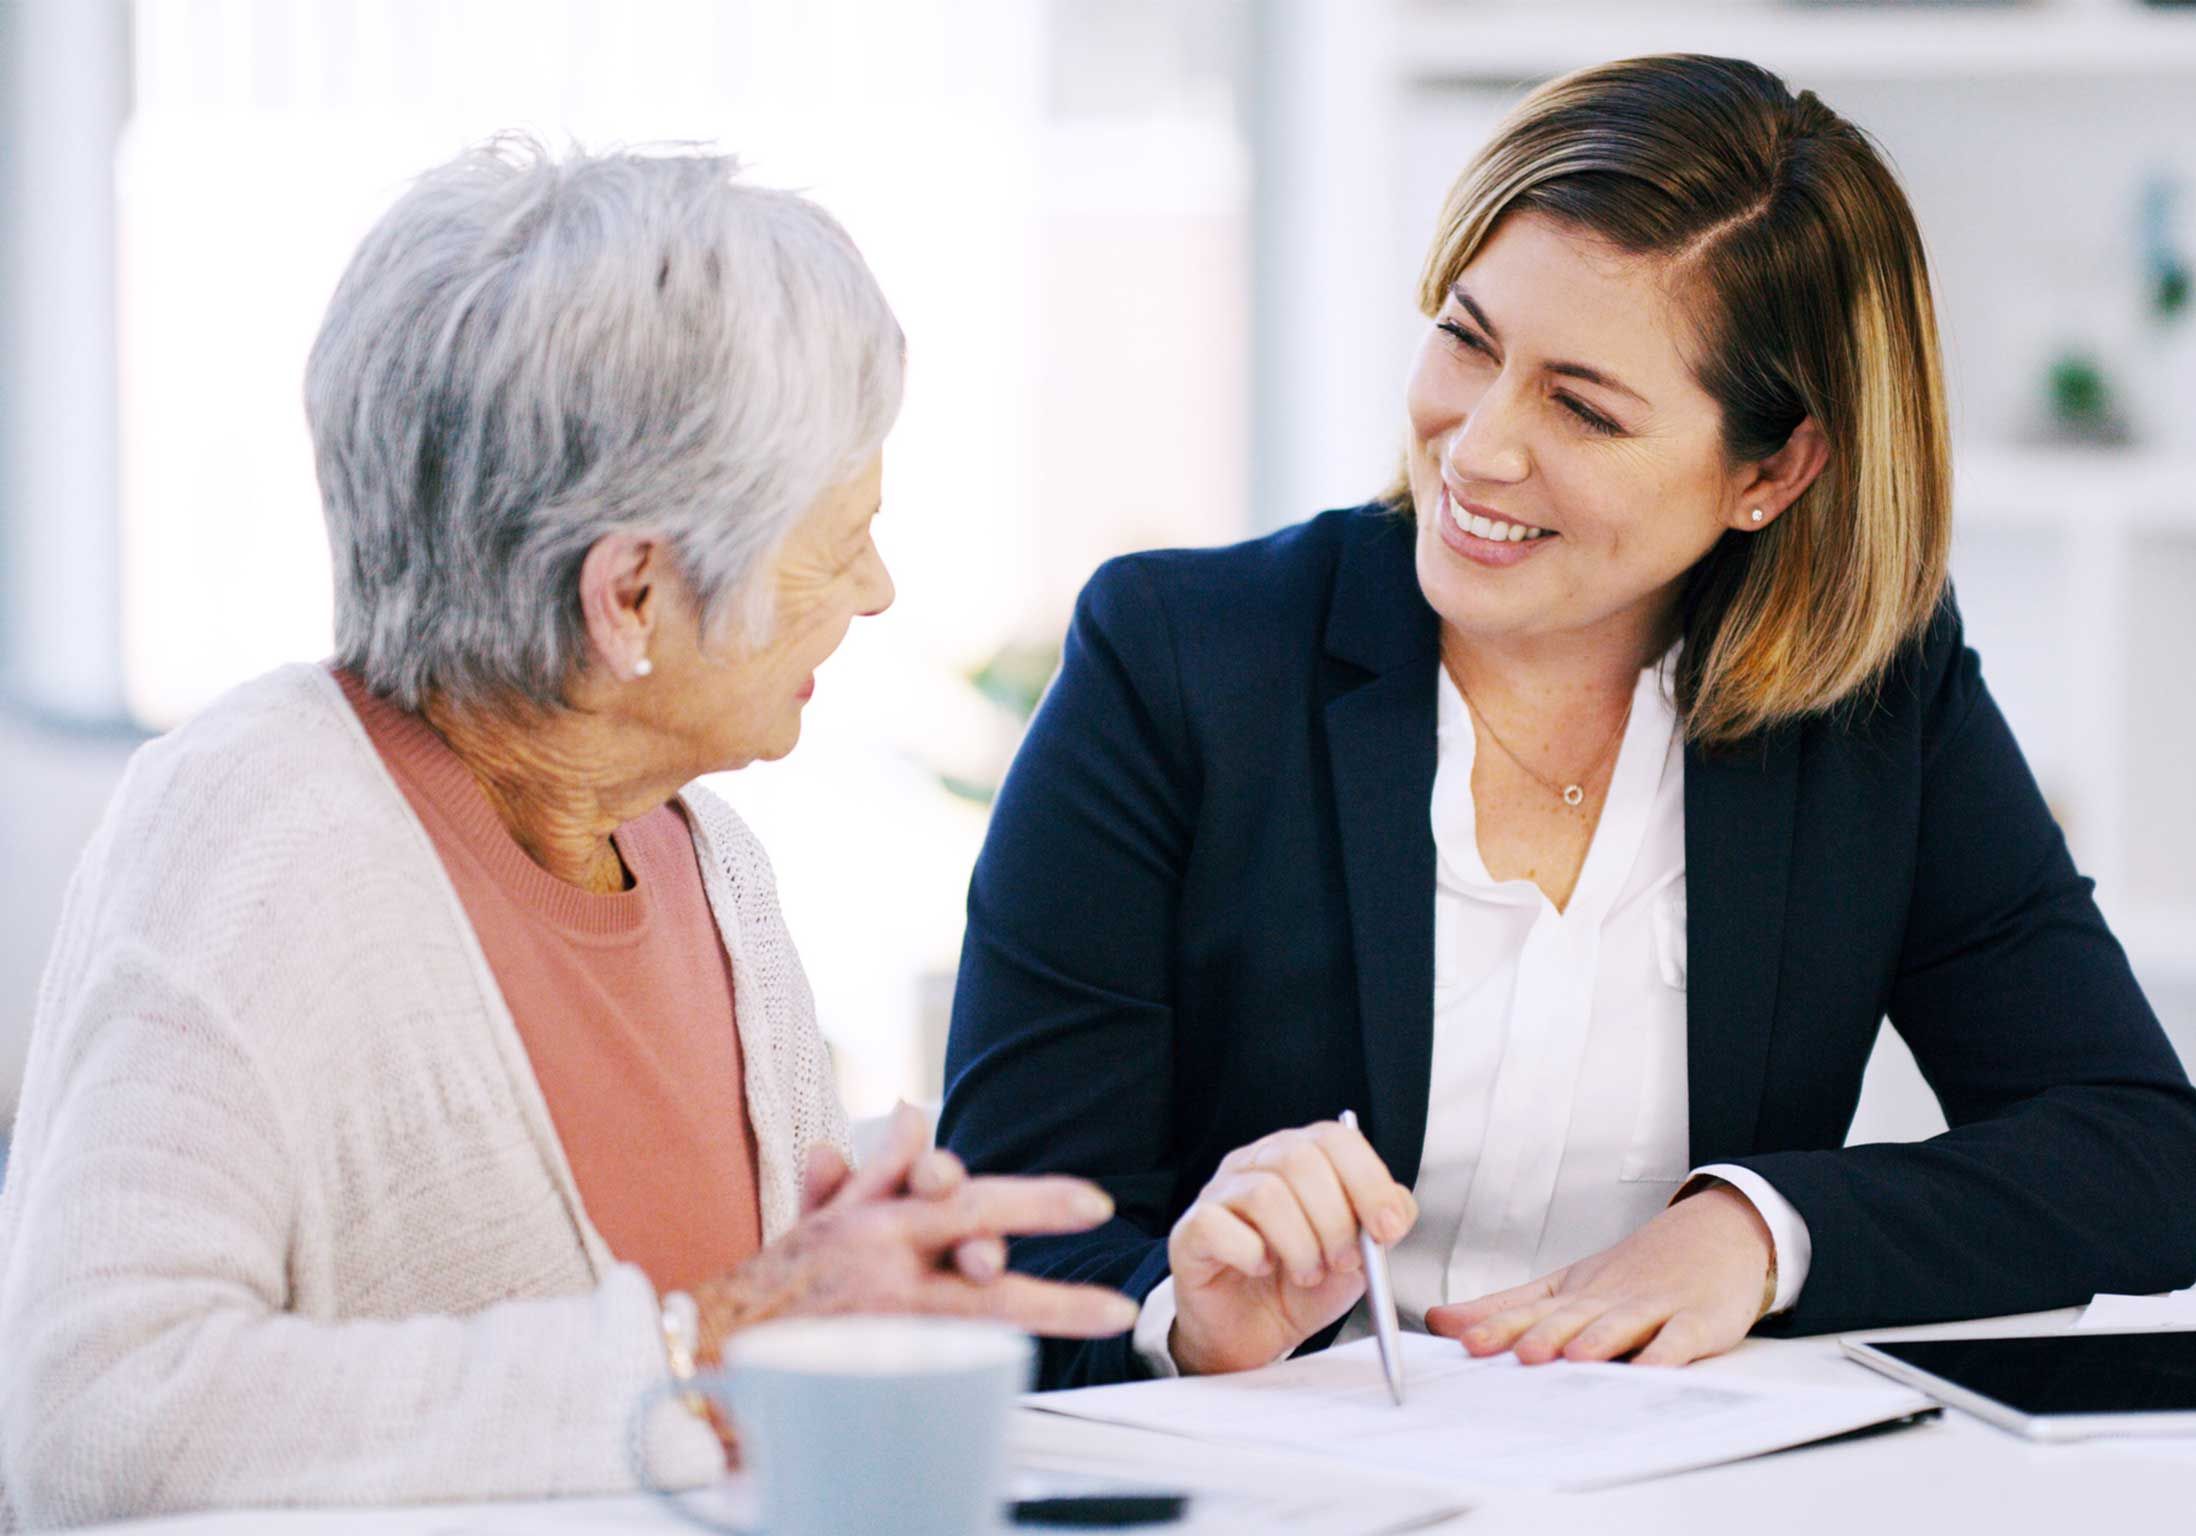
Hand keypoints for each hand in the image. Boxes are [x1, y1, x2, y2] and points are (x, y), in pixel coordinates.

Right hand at [694, 1119, 1137, 1358]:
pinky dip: (990, 1357)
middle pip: (983, 1269)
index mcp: (880, 1223)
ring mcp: (885, 1323)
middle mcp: (887, 1269)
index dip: (1034, 1202)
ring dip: (1047, 1316)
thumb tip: (911, 1111)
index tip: (1095, 1206)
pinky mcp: (877, 1367)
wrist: (711, 1346)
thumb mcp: (828, 1213)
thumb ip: (879, 1168)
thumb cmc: (784, 1278)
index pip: (968, 1203)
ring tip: (1108, 1318)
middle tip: (1117, 1303)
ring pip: (978, 1320)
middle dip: (1055, 1281)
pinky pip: (946, 1360)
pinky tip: (1033, 1359)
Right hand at [1167, 1120, 1417, 1376]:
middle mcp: (1254, 1164)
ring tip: (1306, 1273)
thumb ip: (1380, 1228)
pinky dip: (1251, 1254)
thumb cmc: (1298, 1289)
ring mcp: (1217, 1194)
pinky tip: (1261, 1269)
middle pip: (1299, 1159)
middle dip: (1335, 1219)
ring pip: (1264, 1193)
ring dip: (1300, 1245)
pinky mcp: (1190, 1231)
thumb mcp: (1357, 1259)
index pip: (1334, 1138)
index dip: (1368, 1180)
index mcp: (1298, 1158)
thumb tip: (1395, 1207)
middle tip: (1343, 1261)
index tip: (1388, 1228)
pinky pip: (1218, 1226)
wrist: (1252, 1335)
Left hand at [1424, 1182, 1772, 1366]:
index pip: (1531, 1309)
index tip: (1465, 1343)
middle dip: (1542, 1334)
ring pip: (1621, 1323)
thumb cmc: (1631, 1271)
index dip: (1498, 1326)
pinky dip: (1666, 1354)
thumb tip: (1440, 1321)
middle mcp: (1608, 1298)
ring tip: (1573, 1356)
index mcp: (1574, 1293)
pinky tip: (1650, 1370)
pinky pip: (1680, 1339)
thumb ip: (1504, 1307)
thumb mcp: (1565, 1285)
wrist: (1714, 1234)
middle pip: (1572, 1317)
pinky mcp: (1697, 1321)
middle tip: (1514, 1354)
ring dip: (1598, 1339)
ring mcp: (1653, 1307)